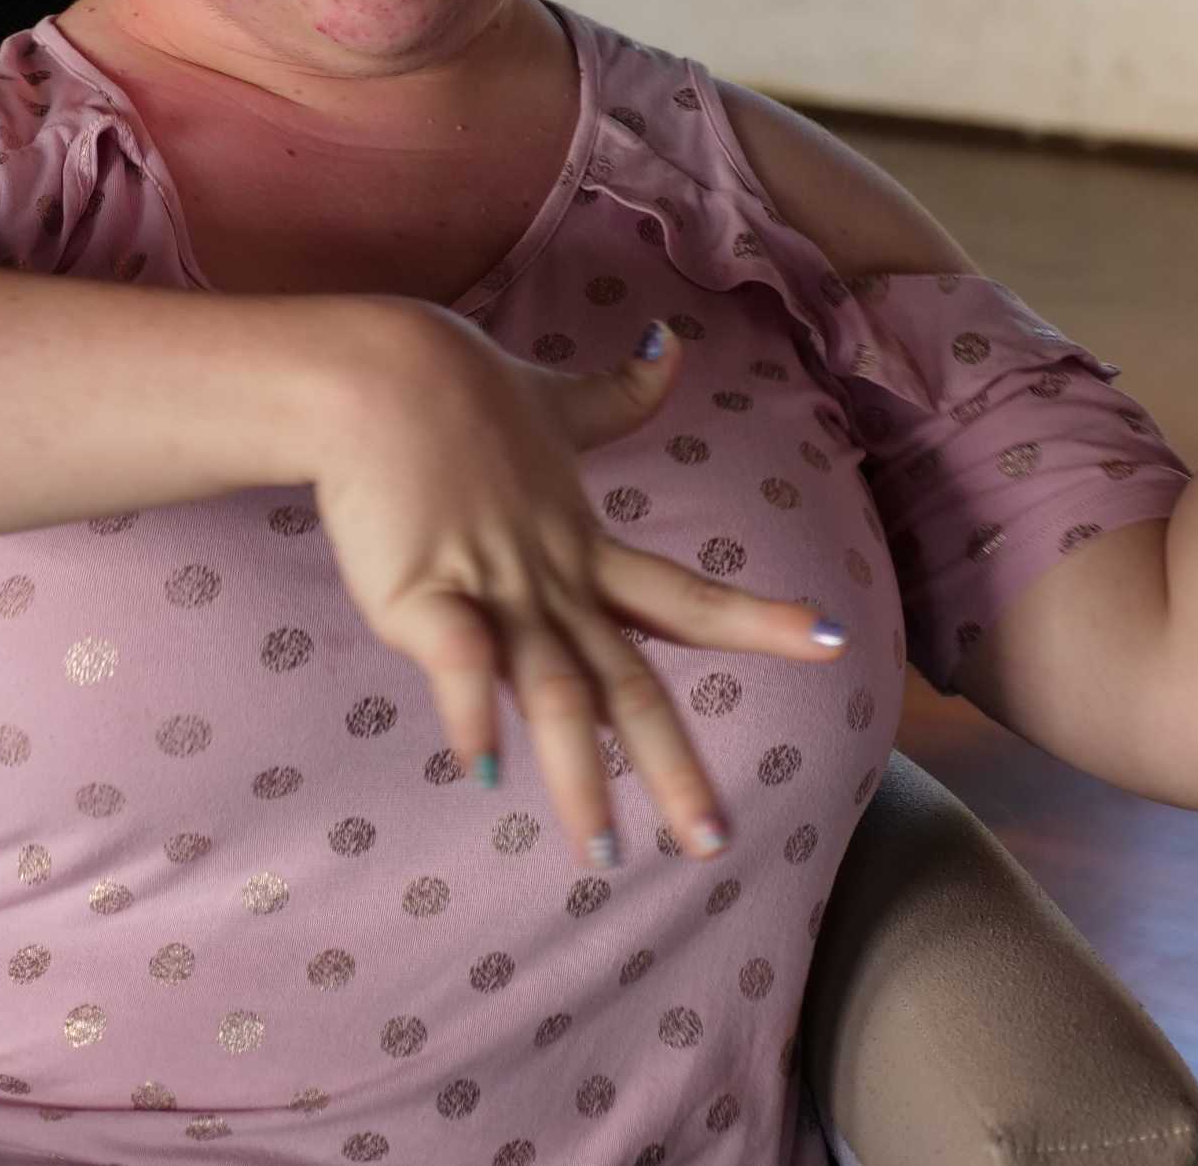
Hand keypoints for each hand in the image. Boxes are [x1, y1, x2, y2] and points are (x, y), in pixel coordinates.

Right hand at [304, 303, 847, 870]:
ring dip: (579, 776)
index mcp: (583, 545)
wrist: (370, 368)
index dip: (756, 619)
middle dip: (672, 764)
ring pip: (551, 693)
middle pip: (627, 681)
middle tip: (712, 843)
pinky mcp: (420, 592)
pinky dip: (471, 713)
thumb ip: (617, 395)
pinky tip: (483, 769)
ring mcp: (490, 588)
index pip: (685, 594)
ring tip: (604, 851)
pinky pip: (456, 660)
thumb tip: (673, 347)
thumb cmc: (456, 383)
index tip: (828, 641)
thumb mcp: (551, 400)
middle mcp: (551, 579)